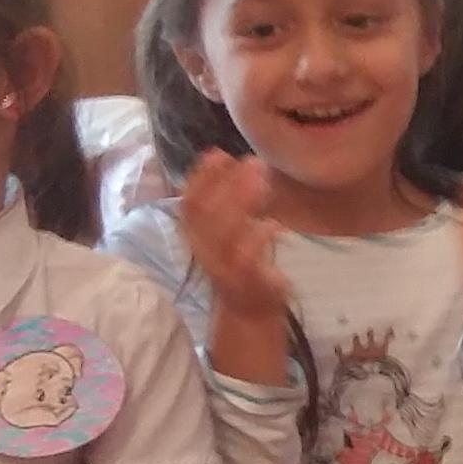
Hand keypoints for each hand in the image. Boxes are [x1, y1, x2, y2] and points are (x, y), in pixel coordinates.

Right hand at [176, 151, 290, 325]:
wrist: (249, 310)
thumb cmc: (241, 261)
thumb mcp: (230, 229)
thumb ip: (228, 201)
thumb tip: (236, 161)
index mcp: (198, 236)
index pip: (189, 203)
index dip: (200, 178)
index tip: (218, 153)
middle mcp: (205, 250)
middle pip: (205, 213)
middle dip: (225, 183)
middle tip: (252, 161)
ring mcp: (224, 267)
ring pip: (225, 233)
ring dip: (242, 203)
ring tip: (263, 181)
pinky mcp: (246, 282)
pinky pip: (246, 259)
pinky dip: (258, 238)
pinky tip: (273, 224)